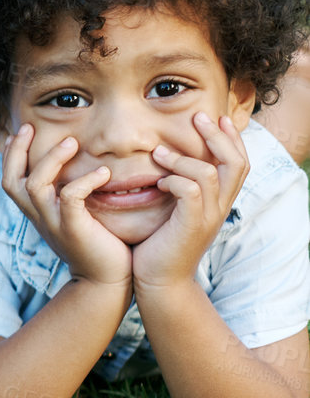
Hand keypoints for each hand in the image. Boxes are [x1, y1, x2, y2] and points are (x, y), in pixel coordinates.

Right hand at [1, 125, 130, 287]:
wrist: (105, 282)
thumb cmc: (96, 246)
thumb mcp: (74, 219)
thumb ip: (68, 198)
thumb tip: (74, 172)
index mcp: (36, 213)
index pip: (9, 180)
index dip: (9, 156)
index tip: (19, 132)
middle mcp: (38, 217)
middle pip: (11, 180)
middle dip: (17, 151)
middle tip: (31, 128)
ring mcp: (53, 223)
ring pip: (35, 185)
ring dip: (51, 160)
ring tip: (72, 142)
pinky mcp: (73, 229)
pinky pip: (70, 198)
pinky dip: (84, 181)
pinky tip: (103, 172)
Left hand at [132, 112, 247, 290]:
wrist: (158, 281)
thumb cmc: (160, 243)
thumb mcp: (174, 211)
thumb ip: (179, 187)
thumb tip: (166, 158)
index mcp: (219, 201)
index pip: (238, 163)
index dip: (230, 138)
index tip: (215, 117)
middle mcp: (220, 207)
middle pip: (235, 162)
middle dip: (217, 136)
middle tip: (198, 117)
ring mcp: (208, 217)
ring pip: (209, 173)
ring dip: (183, 158)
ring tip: (159, 153)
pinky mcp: (191, 226)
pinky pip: (190, 192)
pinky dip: (175, 180)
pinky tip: (159, 181)